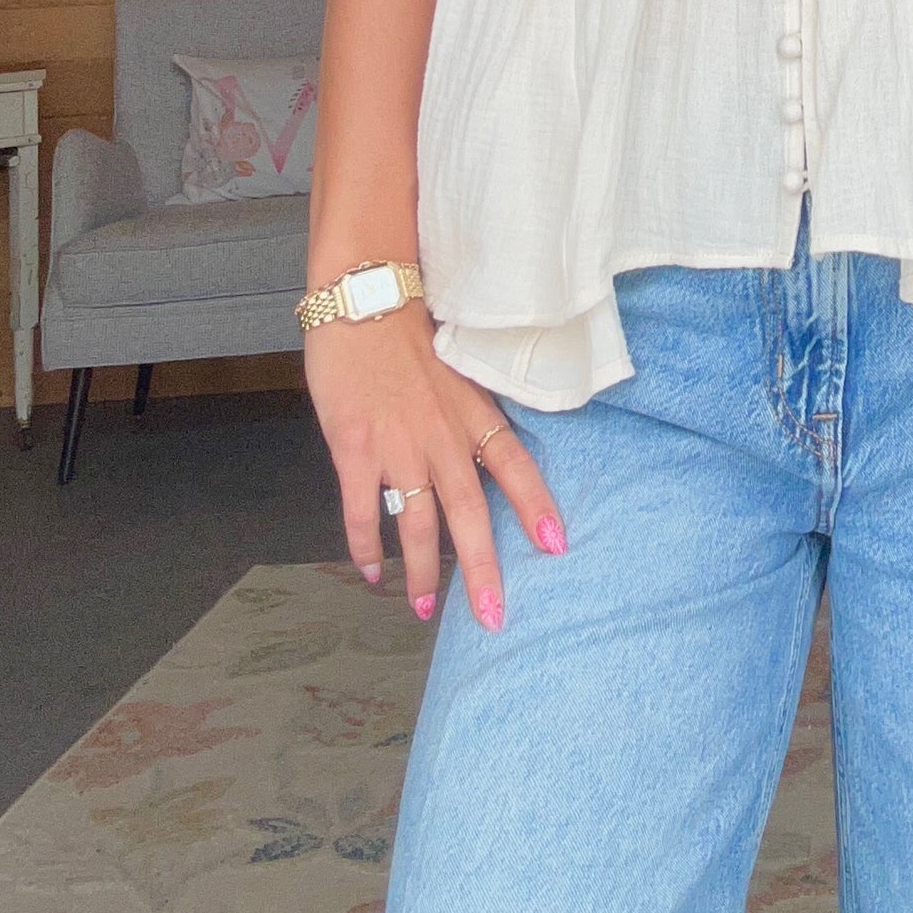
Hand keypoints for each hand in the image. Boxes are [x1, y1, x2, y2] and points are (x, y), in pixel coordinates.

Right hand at [304, 303, 565, 630]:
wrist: (363, 295)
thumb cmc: (410, 329)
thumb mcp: (455, 368)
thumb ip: (466, 414)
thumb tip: (480, 452)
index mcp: (471, 411)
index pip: (515, 464)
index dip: (536, 505)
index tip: (557, 546)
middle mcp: (441, 434)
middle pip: (470, 513)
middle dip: (482, 569)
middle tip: (493, 616)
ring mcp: (398, 444)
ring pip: (417, 522)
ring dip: (422, 570)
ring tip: (425, 607)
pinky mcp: (355, 448)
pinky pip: (363, 511)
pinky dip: (366, 546)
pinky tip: (372, 571)